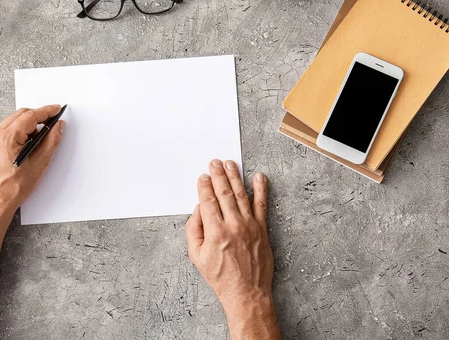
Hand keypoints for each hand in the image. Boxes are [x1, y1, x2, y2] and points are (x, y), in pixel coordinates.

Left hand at [0, 105, 64, 216]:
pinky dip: (20, 130)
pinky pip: (7, 129)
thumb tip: (58, 127)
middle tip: (52, 122)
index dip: (46, 111)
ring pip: (14, 120)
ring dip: (29, 123)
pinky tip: (29, 141)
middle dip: (38, 116)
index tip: (57, 109)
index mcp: (8, 138)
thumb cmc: (15, 186)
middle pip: (21, 114)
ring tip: (41, 136)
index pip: (30, 116)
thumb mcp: (40, 163)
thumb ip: (51, 140)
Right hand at [185, 159, 279, 339]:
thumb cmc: (221, 277)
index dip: (204, 186)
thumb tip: (198, 210)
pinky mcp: (262, 230)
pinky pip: (261, 205)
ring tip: (231, 164)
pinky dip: (261, 190)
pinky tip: (258, 178)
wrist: (246, 292)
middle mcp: (233, 225)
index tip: (203, 177)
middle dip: (218, 175)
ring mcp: (250, 226)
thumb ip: (193, 230)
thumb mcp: (196, 256)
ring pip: (241, 195)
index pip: (208, 201)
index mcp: (215, 231)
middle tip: (215, 163)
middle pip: (224, 193)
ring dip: (235, 177)